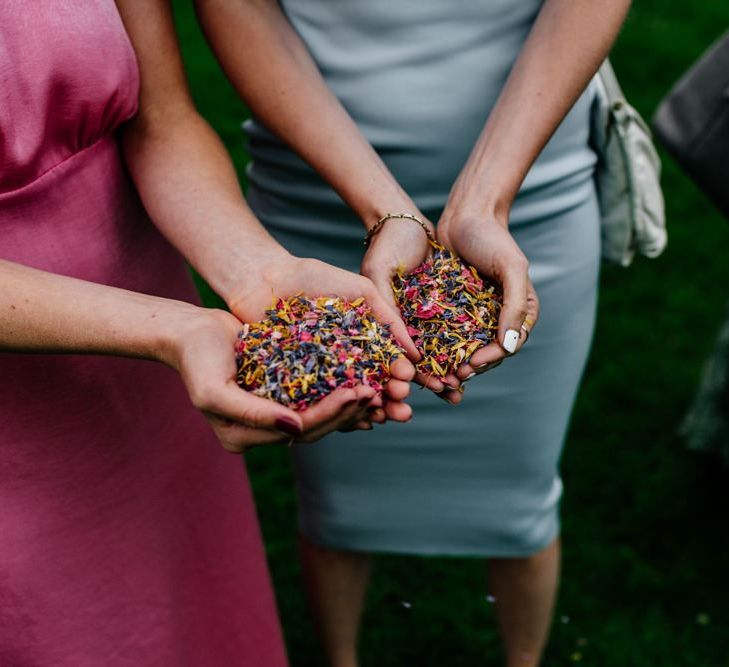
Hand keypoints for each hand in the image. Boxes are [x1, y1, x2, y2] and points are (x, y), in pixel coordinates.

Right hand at [163, 306, 380, 452]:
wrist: (189, 333)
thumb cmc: (196, 359)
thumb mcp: (214, 390)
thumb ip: (251, 413)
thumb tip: (294, 429)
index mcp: (242, 438)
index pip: (297, 431)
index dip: (330, 414)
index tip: (357, 392)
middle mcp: (259, 431)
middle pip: (313, 427)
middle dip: (345, 411)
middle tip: (374, 391)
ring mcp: (269, 413)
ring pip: (316, 414)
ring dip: (346, 403)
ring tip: (375, 386)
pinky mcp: (278, 393)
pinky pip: (312, 396)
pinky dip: (335, 389)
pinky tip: (359, 378)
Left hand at [227, 250, 416, 423]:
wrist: (264, 277)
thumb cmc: (314, 276)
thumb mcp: (361, 290)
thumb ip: (390, 318)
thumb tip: (418, 354)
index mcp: (363, 340)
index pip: (387, 363)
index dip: (399, 376)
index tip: (408, 383)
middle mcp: (345, 359)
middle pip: (372, 384)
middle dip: (388, 399)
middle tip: (402, 410)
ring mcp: (320, 371)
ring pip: (347, 396)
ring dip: (366, 410)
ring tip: (380, 417)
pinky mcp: (295, 380)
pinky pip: (317, 400)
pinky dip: (333, 411)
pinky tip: (349, 419)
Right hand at [360, 215, 462, 403]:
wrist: (404, 219)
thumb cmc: (385, 246)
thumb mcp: (377, 275)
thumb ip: (389, 312)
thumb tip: (409, 353)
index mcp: (384, 325)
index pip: (398, 357)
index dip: (412, 375)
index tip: (429, 388)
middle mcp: (403, 325)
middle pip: (419, 361)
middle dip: (435, 379)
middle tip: (452, 393)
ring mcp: (422, 317)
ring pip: (438, 350)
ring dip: (451, 367)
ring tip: (465, 382)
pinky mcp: (440, 306)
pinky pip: (453, 330)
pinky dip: (463, 344)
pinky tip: (476, 357)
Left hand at [437, 212, 538, 380]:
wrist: (465, 215)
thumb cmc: (492, 238)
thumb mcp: (511, 268)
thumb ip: (515, 305)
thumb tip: (511, 345)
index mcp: (519, 311)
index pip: (508, 345)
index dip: (490, 358)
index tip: (471, 365)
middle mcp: (498, 317)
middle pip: (486, 352)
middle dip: (469, 367)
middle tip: (450, 378)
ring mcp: (474, 314)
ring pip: (464, 348)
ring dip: (452, 363)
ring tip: (437, 373)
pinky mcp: (451, 308)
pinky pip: (445, 332)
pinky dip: (437, 346)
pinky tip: (423, 356)